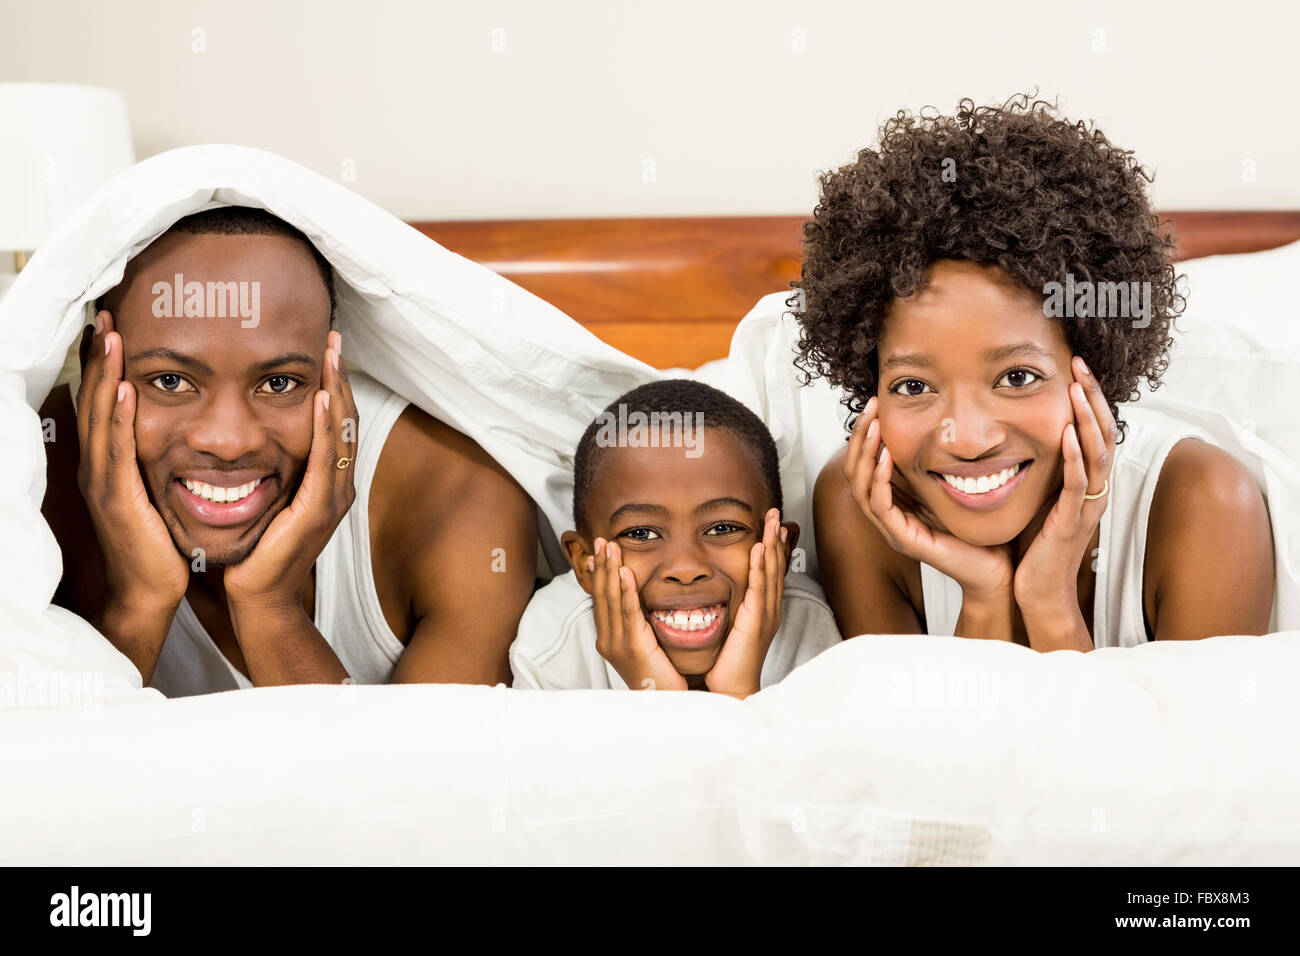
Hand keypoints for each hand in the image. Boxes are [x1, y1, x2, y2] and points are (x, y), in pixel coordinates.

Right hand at [75, 311, 188, 613]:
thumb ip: (155, 464)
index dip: (103, 367)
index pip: (103, 405)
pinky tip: (127, 390)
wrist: (150, 591)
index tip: (110, 330)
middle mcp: (98, 467)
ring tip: (110, 337)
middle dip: (97, 358)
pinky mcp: (118, 499)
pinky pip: (118, 450)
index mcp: (107, 465)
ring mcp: (103, 482)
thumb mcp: (154, 494)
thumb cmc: (157, 544)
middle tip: (103, 317)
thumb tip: (177, 436)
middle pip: (94, 401)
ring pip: (100, 418)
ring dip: (105, 375)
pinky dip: (121, 417)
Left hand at [224, 331, 358, 611]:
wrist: (258, 598)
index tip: (326, 351)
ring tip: (331, 358)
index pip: (337, 426)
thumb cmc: (258, 553)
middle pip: (346, 422)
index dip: (334, 387)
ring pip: (342, 435)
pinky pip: (326, 460)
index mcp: (329, 485)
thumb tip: (257, 440)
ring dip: (337, 392)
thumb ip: (273, 474)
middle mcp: (339, 488)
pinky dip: (325, 427)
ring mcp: (333, 500)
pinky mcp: (319, 511)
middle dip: (340, 379)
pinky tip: (319, 400)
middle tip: (333, 340)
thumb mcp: (268, 502)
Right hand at [590, 538, 686, 691]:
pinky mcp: (633, 645)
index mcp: (607, 639)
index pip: (600, 600)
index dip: (598, 575)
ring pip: (611, 599)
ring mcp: (617, 644)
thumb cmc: (659, 676)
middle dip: (601, 565)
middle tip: (601, 540)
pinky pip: (628, 612)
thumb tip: (637, 602)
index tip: (597, 554)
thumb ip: (637, 625)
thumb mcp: (642, 646)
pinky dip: (625, 590)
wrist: (665, 703)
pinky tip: (624, 572)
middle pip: (601, 595)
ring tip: (610, 547)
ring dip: (610, 570)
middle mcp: (607, 640)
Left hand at [704, 508, 785, 698]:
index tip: (772, 526)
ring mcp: (766, 615)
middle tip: (775, 514)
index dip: (773, 547)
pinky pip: (758, 589)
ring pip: (771, 573)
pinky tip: (759, 550)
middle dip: (776, 539)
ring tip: (771, 524)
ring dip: (771, 546)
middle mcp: (769, 609)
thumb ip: (730, 607)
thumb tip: (720, 592)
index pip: (770, 571)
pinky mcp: (756, 622)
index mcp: (763, 610)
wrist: (732, 686)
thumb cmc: (728, 661)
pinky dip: (759, 567)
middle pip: (775, 567)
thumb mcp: (731, 627)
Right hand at [845, 395, 1013, 601]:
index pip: (865, 466)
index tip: (875, 406)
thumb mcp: (952, 486)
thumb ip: (937, 464)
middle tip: (870, 408)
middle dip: (860, 437)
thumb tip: (938, 426)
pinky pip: (881, 507)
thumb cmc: (979, 530)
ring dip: (865, 454)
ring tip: (875, 427)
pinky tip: (887, 457)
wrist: (996, 568)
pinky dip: (880, 480)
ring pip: (861, 488)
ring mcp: (894, 530)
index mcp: (896, 503)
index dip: (865, 435)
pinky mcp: (905, 541)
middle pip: (855, 473)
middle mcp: (889, 517)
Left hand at [1013, 357, 1115, 627]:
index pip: (1096, 432)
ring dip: (1087, 419)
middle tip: (1080, 365)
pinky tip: (1069, 435)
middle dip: (1093, 397)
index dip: (1091, 400)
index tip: (1076, 369)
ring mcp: (1085, 506)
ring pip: (1096, 455)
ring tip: (1077, 389)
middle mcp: (1093, 491)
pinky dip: (1075, 458)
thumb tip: (1027, 438)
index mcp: (1087, 484)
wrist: (1039, 592)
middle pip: (1104, 434)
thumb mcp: (1041, 499)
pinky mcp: (1071, 522)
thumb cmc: (1036, 547)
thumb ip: (1043, 471)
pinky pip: (1077, 485)